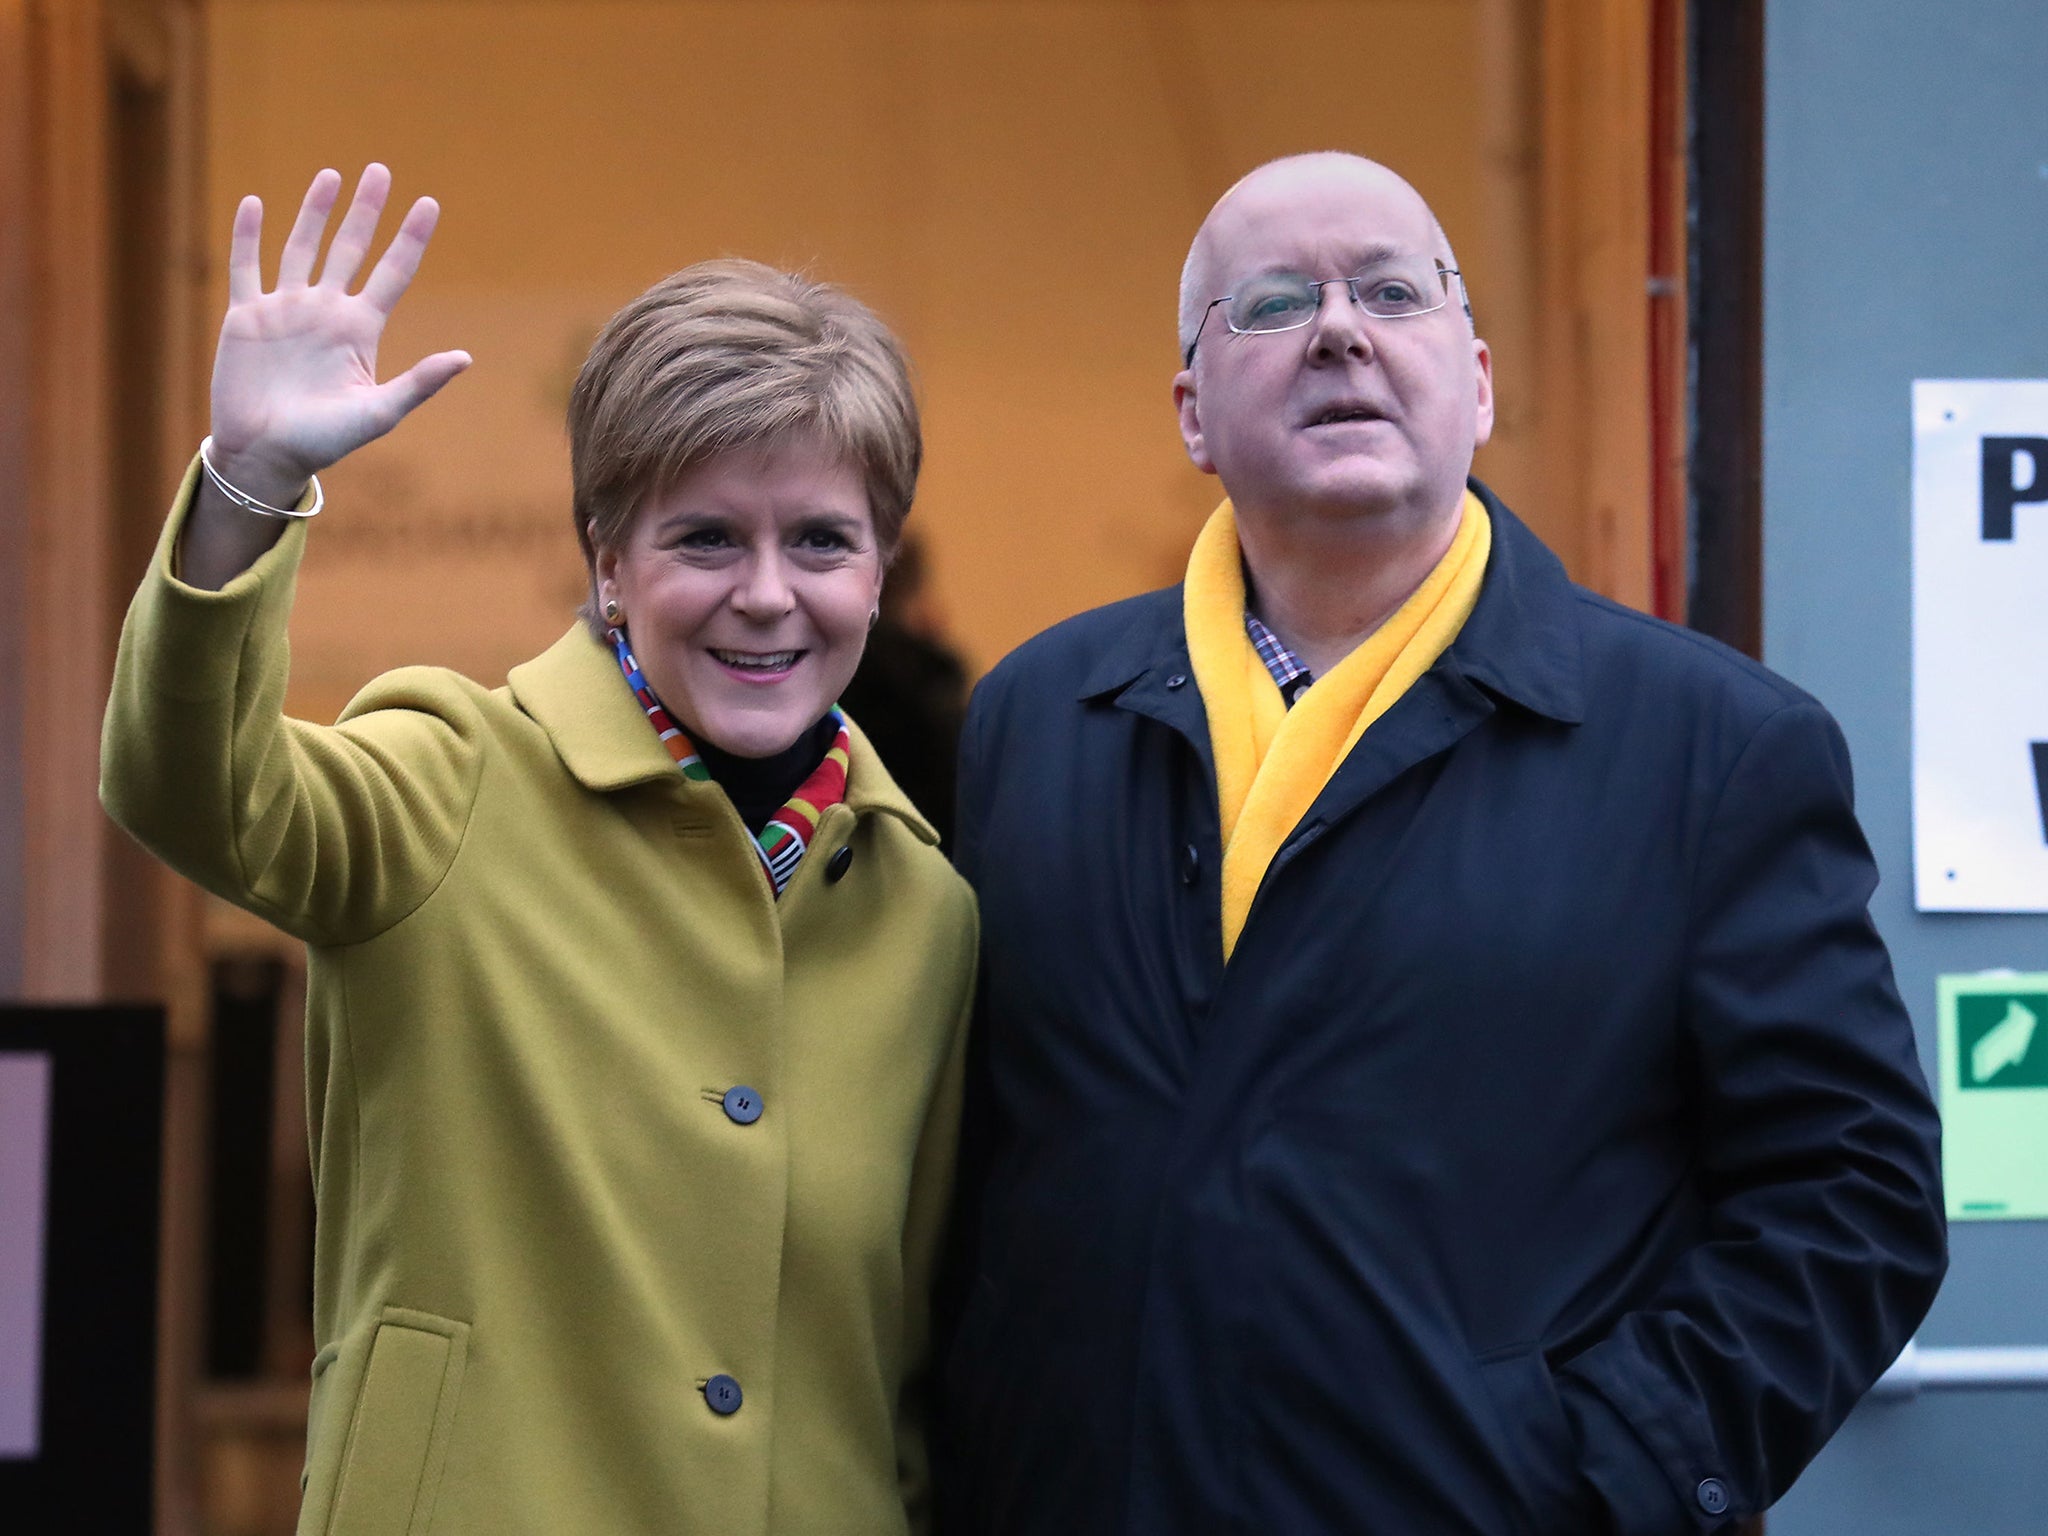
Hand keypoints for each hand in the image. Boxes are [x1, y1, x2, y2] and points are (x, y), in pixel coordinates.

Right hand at [208, 163, 469, 504]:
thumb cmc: (324, 442)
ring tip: (331, 175)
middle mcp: (325, 311)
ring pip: (301, 247)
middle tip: (380, 169)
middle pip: (350, 248)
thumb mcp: (378, 412)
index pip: (393, 272)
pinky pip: (246, 267)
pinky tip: (255, 202)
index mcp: (360, 329)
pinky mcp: (245, 317)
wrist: (265, 455)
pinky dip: (248, 235)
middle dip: (365, 210)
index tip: (430, 203)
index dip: (410, 238)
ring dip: (315, 212)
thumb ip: (419, 383)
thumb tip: (466, 358)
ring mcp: (285, 310)